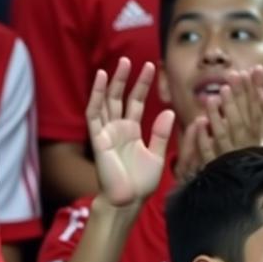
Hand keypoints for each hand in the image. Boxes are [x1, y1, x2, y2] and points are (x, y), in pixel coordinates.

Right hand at [85, 60, 172, 207]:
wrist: (127, 201)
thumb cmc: (141, 184)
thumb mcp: (157, 156)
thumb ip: (162, 134)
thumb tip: (168, 111)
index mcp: (131, 132)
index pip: (135, 102)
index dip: (142, 85)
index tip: (151, 67)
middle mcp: (117, 130)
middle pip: (119, 98)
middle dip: (125, 79)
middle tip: (131, 60)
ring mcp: (106, 133)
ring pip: (106, 102)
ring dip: (111, 83)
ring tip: (119, 64)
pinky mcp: (98, 139)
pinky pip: (94, 114)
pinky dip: (95, 96)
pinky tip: (100, 79)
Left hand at [174, 67, 262, 180]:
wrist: (234, 205)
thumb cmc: (245, 172)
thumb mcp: (260, 146)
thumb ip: (261, 123)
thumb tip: (258, 94)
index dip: (260, 91)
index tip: (255, 70)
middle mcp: (249, 152)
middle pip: (245, 121)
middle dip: (240, 97)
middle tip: (234, 76)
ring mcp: (231, 162)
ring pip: (226, 135)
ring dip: (221, 114)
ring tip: (215, 95)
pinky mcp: (214, 173)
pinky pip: (208, 155)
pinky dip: (203, 139)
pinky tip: (199, 124)